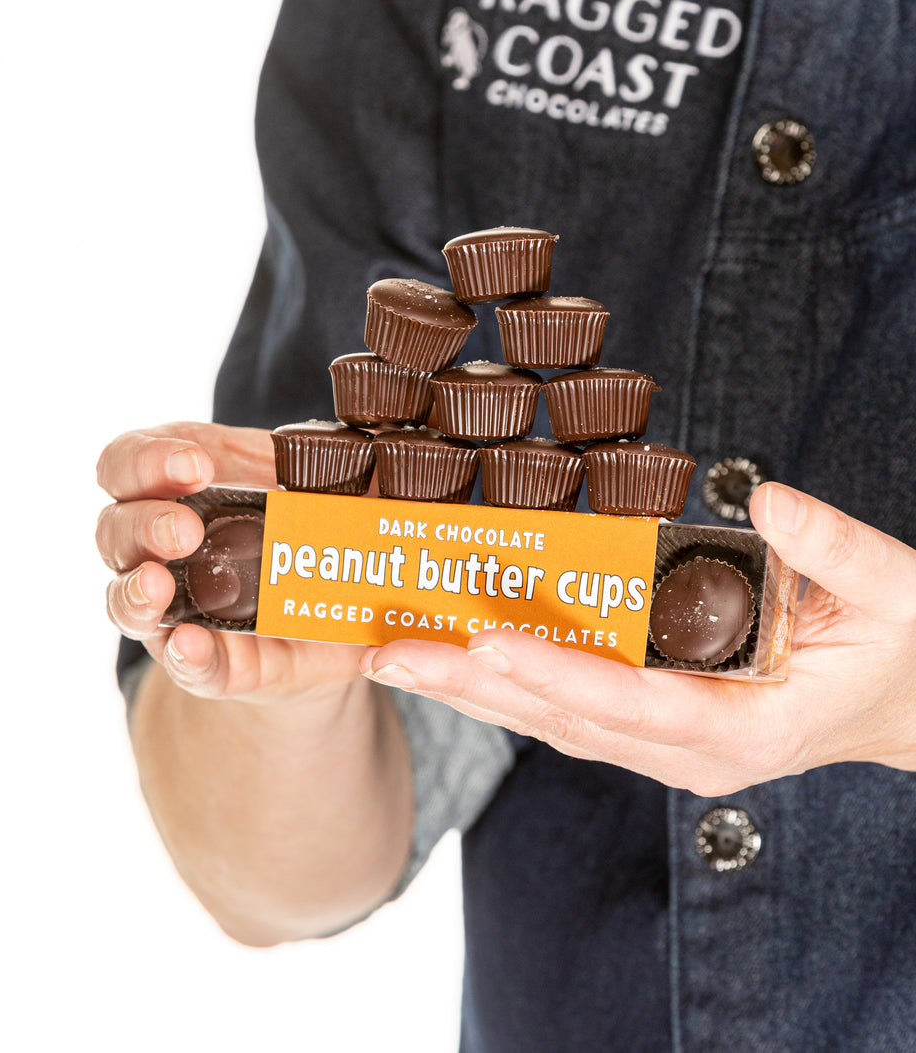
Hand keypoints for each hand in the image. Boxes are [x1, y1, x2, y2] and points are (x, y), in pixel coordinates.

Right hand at [97, 422, 364, 702]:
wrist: (336, 630)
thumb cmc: (323, 537)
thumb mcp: (336, 495)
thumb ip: (356, 470)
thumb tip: (396, 447)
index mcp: (189, 483)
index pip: (132, 460)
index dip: (149, 457)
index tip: (195, 464)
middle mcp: (162, 543)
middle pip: (115, 524)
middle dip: (145, 521)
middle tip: (185, 529)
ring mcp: (175, 606)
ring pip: (122, 594)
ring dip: (136, 588)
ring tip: (159, 586)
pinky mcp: (204, 662)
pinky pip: (181, 662)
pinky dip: (184, 655)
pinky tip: (190, 645)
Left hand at [360, 483, 915, 792]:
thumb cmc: (909, 651)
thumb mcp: (897, 594)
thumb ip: (836, 550)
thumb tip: (767, 497)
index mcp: (743, 727)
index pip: (631, 703)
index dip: (555, 671)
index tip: (484, 638)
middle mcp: (693, 750)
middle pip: (564, 720)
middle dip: (472, 687)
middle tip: (386, 652)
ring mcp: (671, 745)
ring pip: (555, 720)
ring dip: (473, 688)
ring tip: (394, 652)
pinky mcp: (662, 726)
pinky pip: (574, 708)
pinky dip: (512, 681)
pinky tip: (459, 655)